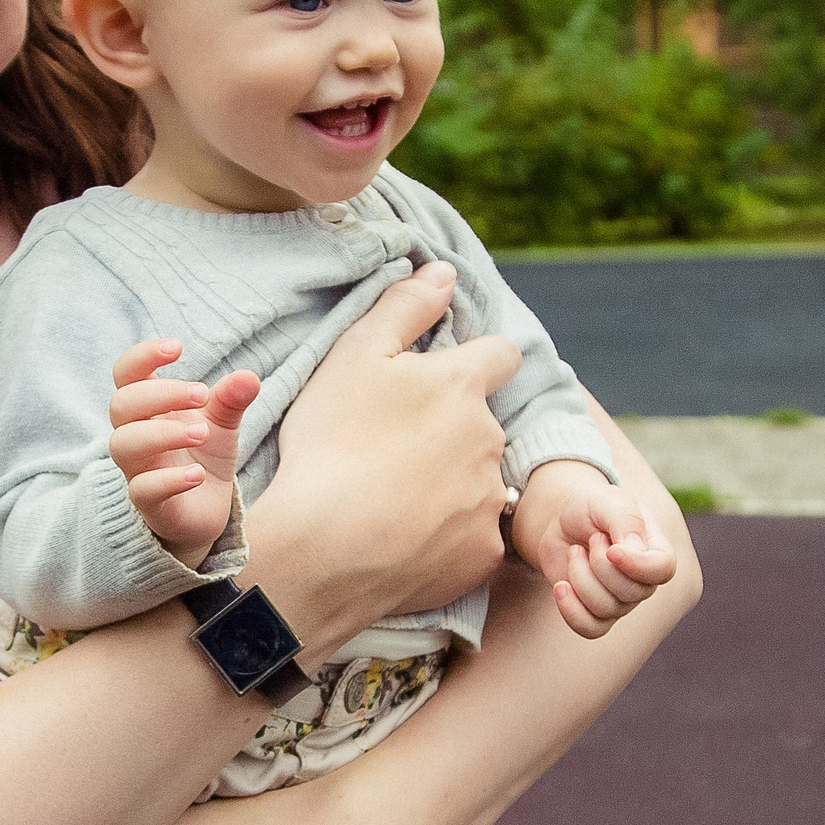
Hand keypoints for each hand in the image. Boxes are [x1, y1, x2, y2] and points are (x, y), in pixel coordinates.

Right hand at [108, 339, 260, 565]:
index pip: (126, 373)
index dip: (142, 356)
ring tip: (202, 432)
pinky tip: (198, 474)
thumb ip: (231, 399)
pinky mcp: (149, 503)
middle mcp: (135, 434)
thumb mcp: (222, 422)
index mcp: (148, 408)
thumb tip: (249, 378)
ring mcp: (138, 469)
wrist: (206, 508)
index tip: (177, 347)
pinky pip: (142, 490)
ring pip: (124, 445)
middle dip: (160, 395)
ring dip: (163, 434)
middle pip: (121, 405)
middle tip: (202, 394)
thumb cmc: (204, 455)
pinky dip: (170, 481)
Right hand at [255, 261, 524, 656]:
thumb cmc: (331, 443)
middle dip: (452, 428)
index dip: (477, 359)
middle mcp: (489, 438)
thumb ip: (404, 307)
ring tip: (392, 496)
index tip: (444, 378)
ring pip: (477, 479)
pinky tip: (402, 537)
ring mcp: (488, 499)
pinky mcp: (481, 553)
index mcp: (461, 385)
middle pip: (483, 422)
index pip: (501, 354)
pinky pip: (470, 535)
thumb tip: (446, 272)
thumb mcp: (354, 356)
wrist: (323, 551)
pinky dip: (445, 534)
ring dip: (449, 481)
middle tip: (393, 446)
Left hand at [517, 460, 678, 637]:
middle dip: (599, 563)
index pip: (662, 570)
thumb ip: (626, 520)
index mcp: (655, 550)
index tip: (610, 548)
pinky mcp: (595, 612)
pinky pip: (590, 628)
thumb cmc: (591, 508)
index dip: (636, 565)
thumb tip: (634, 552)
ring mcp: (620, 600)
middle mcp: (643, 580)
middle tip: (591, 538)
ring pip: (605, 609)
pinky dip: (571, 610)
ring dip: (580, 577)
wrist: (562, 521)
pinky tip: (560, 586)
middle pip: (630, 593)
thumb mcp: (608, 500)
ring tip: (576, 551)